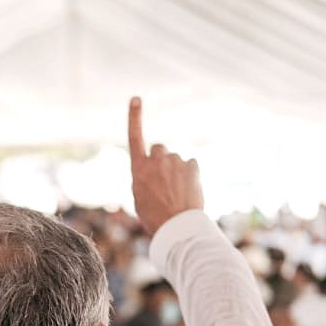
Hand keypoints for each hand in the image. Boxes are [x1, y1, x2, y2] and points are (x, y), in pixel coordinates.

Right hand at [128, 97, 203, 235]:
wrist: (176, 227)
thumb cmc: (154, 217)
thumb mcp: (140, 198)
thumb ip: (144, 178)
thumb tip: (153, 171)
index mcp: (138, 169)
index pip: (134, 136)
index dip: (135, 117)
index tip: (136, 99)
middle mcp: (156, 160)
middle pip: (159, 148)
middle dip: (161, 159)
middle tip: (163, 181)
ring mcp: (174, 162)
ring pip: (175, 160)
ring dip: (176, 171)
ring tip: (176, 193)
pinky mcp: (191, 166)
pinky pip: (190, 165)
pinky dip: (190, 175)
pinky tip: (187, 191)